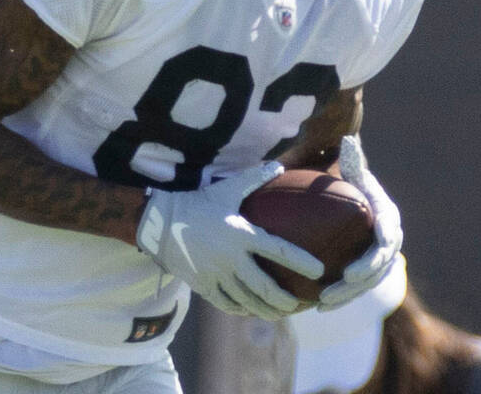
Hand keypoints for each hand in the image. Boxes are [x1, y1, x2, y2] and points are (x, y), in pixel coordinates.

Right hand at [137, 162, 324, 319]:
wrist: (161, 221)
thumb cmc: (199, 202)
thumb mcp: (227, 188)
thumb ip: (254, 178)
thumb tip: (278, 165)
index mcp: (241, 233)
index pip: (279, 250)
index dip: (301, 261)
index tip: (319, 271)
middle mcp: (230, 257)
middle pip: (264, 286)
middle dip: (284, 299)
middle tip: (298, 304)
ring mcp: (216, 274)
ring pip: (246, 300)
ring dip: (265, 310)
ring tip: (279, 314)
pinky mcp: (202, 284)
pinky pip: (226, 303)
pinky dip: (241, 309)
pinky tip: (250, 310)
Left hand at [318, 135, 402, 310]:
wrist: (356, 195)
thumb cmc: (350, 180)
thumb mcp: (352, 170)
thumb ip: (351, 160)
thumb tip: (347, 140)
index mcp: (387, 218)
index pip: (385, 242)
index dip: (372, 260)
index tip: (352, 272)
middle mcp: (388, 240)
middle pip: (377, 269)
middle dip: (357, 284)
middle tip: (333, 290)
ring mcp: (380, 257)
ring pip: (367, 283)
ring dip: (346, 297)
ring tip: (321, 304)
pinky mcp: (368, 269)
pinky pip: (357, 287)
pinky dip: (340, 298)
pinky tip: (316, 307)